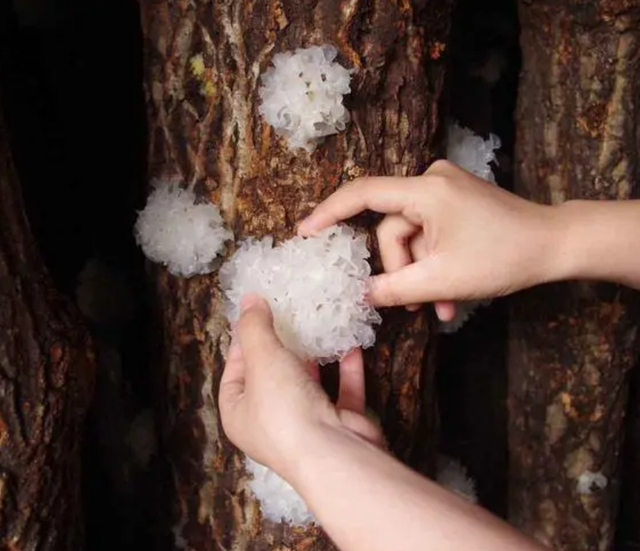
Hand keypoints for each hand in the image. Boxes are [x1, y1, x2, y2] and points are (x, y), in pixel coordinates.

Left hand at [219, 294, 383, 478]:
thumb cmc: (284, 409)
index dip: (242, 342)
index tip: (256, 314)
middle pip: (272, 377)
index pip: (234, 372)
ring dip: (315, 357)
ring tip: (317, 325)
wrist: (334, 454)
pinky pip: (342, 392)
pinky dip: (346, 370)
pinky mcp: (339, 424)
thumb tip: (248, 299)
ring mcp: (307, 425)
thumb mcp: (262, 360)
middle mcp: (270, 423)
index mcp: (239, 414)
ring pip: (308, 384)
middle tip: (289, 314)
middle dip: (281, 346)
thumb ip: (255, 328)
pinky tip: (351, 345)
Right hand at [298, 160, 560, 318]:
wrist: (555, 245)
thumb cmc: (504, 257)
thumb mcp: (442, 280)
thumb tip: (360, 293)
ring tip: (440, 306)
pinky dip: (433, 263)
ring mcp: (444, 190)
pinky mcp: (454, 202)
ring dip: (420, 274)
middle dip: (401, 270)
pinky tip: (448, 293)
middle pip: (392, 231)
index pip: (363, 194)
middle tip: (416, 305)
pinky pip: (428, 234)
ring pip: (411, 238)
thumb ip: (394, 288)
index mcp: (426, 190)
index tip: (305, 232)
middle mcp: (431, 181)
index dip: (329, 212)